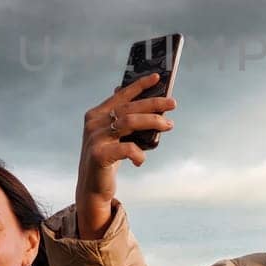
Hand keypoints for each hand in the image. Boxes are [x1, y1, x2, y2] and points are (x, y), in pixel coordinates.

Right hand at [74, 74, 175, 237]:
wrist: (92, 188)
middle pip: (129, 108)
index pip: (121, 95)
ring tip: (168, 125)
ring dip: (152, 122)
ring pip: (129, 122)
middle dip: (153, 103)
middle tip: (172, 104)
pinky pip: (125, 148)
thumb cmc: (108, 158)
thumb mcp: (115, 136)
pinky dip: (138, 153)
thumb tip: (147, 101)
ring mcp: (95, 138)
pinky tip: (141, 159)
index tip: (158, 77)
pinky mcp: (98, 155)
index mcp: (96, 115)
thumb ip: (124, 119)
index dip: (139, 85)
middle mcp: (94, 123)